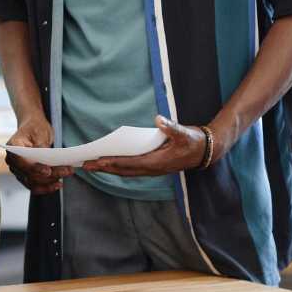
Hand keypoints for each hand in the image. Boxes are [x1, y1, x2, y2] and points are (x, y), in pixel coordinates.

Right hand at [5, 117, 69, 193]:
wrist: (32, 128)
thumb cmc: (35, 128)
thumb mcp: (40, 132)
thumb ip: (42, 146)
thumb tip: (47, 158)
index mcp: (13, 147)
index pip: (21, 161)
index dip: (34, 168)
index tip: (48, 170)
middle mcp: (13, 161)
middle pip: (29, 174)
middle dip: (49, 175)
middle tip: (67, 171)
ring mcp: (18, 170)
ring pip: (32, 182)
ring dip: (50, 182)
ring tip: (65, 174)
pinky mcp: (25, 176)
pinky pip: (34, 186)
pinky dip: (46, 187)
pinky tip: (57, 185)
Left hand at [81, 115, 210, 176]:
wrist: (206, 151)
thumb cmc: (194, 142)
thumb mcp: (185, 133)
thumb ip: (171, 127)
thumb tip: (159, 119)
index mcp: (158, 162)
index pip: (131, 164)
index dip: (114, 163)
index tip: (99, 161)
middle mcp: (153, 169)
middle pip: (124, 171)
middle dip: (105, 168)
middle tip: (85, 165)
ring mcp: (152, 169)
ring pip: (126, 171)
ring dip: (109, 169)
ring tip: (92, 166)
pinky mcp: (153, 166)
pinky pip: (131, 168)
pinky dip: (118, 167)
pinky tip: (108, 163)